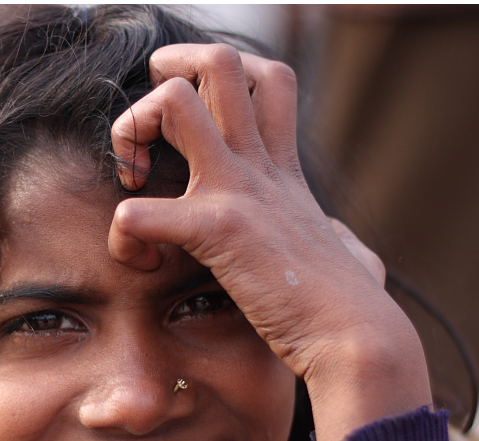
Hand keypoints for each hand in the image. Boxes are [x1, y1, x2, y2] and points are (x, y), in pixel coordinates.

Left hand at [108, 44, 430, 440]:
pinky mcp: (219, 229)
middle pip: (218, 62)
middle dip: (166, 76)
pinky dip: (122, 237)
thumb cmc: (352, 308)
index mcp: (283, 170)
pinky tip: (143, 263)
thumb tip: (334, 234)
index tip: (194, 117)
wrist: (355, 340)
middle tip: (148, 135)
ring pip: (172, 102)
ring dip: (132, 130)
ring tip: (134, 179)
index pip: (264, 78)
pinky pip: (134, 212)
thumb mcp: (349, 253)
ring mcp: (239, 189)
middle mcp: (260, 166)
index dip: (223, 76)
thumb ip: (335, 234)